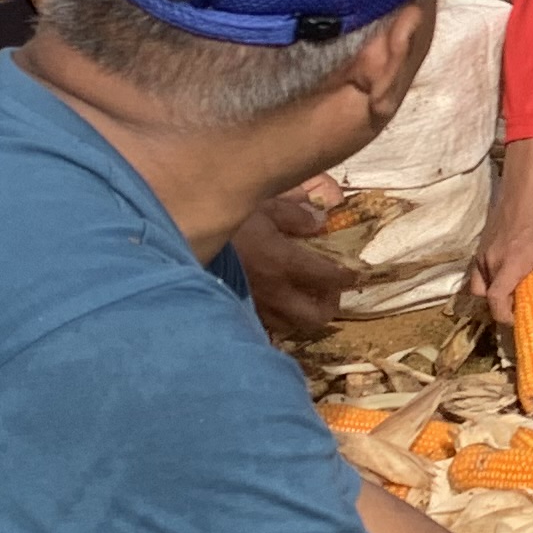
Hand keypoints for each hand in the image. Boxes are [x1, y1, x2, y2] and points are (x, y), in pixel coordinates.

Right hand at [235, 207, 353, 339]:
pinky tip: (275, 300)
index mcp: (283, 264)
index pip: (328, 279)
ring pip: (292, 325)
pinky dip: (278, 316)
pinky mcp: (237, 311)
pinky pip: (266, 324)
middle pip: (315, 317)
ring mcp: (254, 307)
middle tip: (328, 289)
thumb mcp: (262, 206)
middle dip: (328, 305)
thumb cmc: (226, 221)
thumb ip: (294, 215)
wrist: (178, 240)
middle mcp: (274, 293)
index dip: (347, 277)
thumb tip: (319, 223)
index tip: (354, 273)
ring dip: (304, 312)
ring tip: (303, 295)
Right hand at [476, 144, 532, 304]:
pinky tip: (509, 274)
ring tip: (515, 290)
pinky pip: (478, 273)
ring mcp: (482, 253)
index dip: (505, 316)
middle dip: (502, 306)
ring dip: (494, 293)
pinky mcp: (479, 247)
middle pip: (486, 297)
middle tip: (521, 306)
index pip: (496, 300)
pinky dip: (489, 280)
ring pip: (479, 285)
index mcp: (511, 263)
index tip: (519, 320)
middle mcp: (491, 261)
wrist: (525, 189)